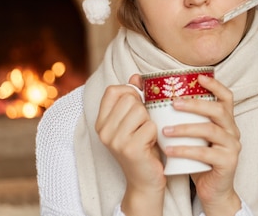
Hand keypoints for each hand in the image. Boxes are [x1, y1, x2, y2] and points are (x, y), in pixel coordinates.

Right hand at [95, 74, 165, 214]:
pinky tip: (151, 145)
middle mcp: (103, 130)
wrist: (145, 182)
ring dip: (150, 121)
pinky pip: (150, 126)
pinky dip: (156, 134)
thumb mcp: (134, 121)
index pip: (113, 90)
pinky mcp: (129, 149)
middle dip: (143, 109)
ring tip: (147, 136)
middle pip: (130, 99)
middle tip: (143, 126)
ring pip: (140, 110)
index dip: (130, 92)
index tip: (137, 105)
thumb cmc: (143, 147)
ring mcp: (115, 140)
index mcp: (101, 122)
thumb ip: (133, 98)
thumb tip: (136, 76)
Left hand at [163, 75, 241, 215]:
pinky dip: (185, 150)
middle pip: (218, 111)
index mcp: (226, 121)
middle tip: (174, 103)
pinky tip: (169, 150)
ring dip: (186, 128)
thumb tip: (156, 96)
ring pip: (211, 131)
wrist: (213, 190)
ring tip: (165, 130)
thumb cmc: (199, 159)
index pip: (226, 97)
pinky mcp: (228, 163)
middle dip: (195, 104)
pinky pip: (205, 154)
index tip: (198, 77)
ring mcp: (232, 147)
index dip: (215, 85)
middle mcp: (233, 131)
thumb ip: (182, 118)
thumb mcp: (192, 136)